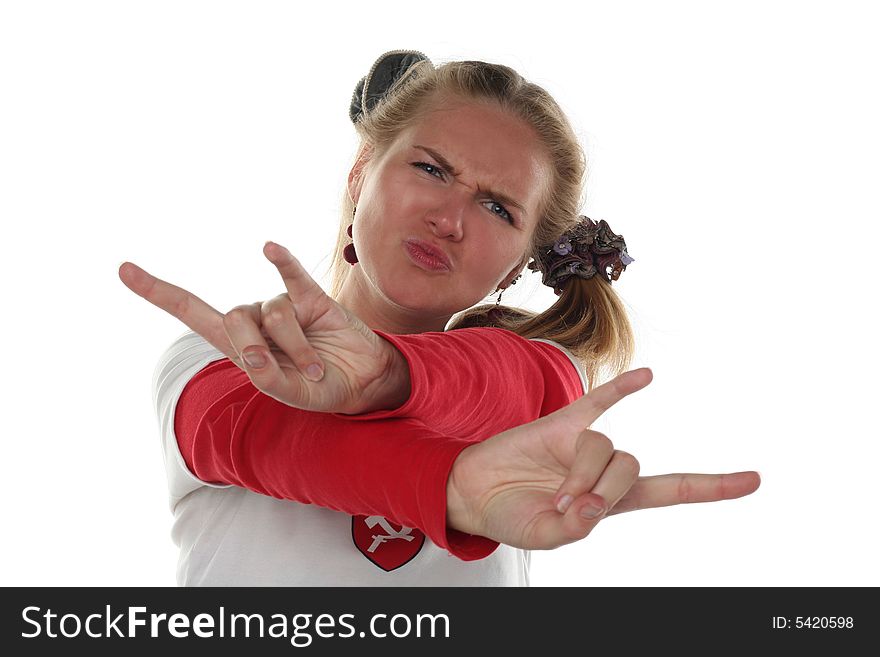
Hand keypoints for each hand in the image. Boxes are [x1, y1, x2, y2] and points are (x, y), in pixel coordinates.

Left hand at [118, 241, 409, 414]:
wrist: (362, 379)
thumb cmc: (320, 388)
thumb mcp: (292, 394)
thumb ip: (269, 380)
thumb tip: (253, 356)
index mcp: (239, 345)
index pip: (192, 312)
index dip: (158, 292)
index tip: (124, 269)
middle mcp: (256, 321)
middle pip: (234, 316)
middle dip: (258, 346)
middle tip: (289, 371)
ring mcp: (284, 307)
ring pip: (274, 313)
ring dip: (296, 346)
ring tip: (316, 368)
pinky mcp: (313, 297)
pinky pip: (293, 276)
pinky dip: (282, 262)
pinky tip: (268, 249)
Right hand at [446, 368, 760, 548]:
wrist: (473, 492)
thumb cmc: (510, 518)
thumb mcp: (543, 536)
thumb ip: (573, 527)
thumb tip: (596, 506)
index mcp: (611, 501)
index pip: (672, 490)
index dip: (711, 486)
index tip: (755, 480)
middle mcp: (604, 469)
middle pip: (631, 465)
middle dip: (601, 488)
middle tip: (565, 507)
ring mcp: (583, 444)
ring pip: (606, 445)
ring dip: (583, 472)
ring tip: (553, 494)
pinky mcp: (560, 423)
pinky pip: (597, 401)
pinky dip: (621, 389)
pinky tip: (647, 377)